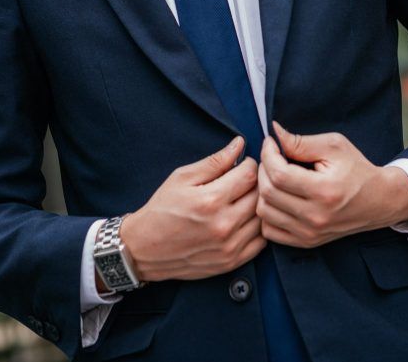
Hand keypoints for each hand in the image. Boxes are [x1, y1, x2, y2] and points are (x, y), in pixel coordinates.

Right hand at [120, 136, 266, 282]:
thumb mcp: (182, 177)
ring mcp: (229, 246)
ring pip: (262, 218)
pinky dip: (258, 228)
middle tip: (245, 181)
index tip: (243, 165)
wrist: (145, 249)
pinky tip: (245, 220)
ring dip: (258, 205)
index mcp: (210, 200)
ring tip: (244, 200)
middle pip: (259, 196)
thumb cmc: (162, 209)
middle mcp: (223, 225)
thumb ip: (215, 161)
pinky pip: (261, 242)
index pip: (249, 174)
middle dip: (255, 183)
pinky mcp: (231, 262)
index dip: (249, 164)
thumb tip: (239, 144)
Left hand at [256, 121, 407, 247]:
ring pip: (264, 212)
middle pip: (268, 193)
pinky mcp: (307, 241)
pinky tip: (277, 197)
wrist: (379, 201)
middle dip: (263, 169)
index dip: (268, 155)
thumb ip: (302, 142)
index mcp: (324, 191)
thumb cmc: (357, 170)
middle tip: (271, 157)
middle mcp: (315, 216)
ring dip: (262, 190)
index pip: (279, 174)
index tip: (270, 143)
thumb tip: (275, 133)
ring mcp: (310, 233)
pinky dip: (268, 212)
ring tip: (274, 176)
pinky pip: (270, 230)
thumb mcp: (334, 146)